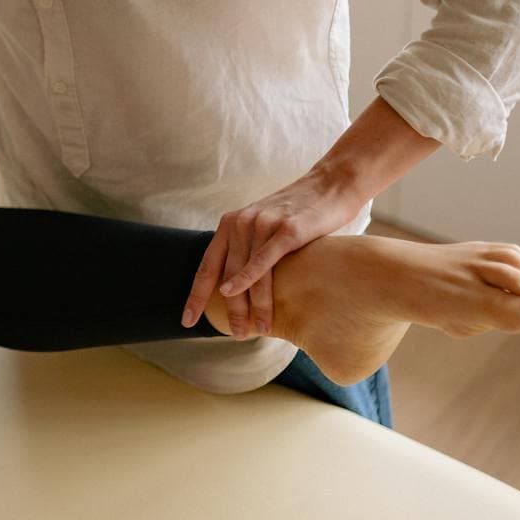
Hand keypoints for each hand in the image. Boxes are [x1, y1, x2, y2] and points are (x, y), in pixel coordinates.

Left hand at [182, 173, 363, 335]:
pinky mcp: (287, 229)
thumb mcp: (264, 227)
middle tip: (235, 334)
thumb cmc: (299, 212)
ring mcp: (263, 224)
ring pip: (246, 272)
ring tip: (255, 330)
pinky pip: (264, 258)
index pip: (207, 265)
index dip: (196, 295)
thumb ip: (248, 249)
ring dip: (250, 305)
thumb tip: (239, 289)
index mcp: (231, 223)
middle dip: (229, 309)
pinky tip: (236, 293)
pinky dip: (248, 277)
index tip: (187, 320)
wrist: (331, 184)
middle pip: (226, 273)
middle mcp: (241, 222)